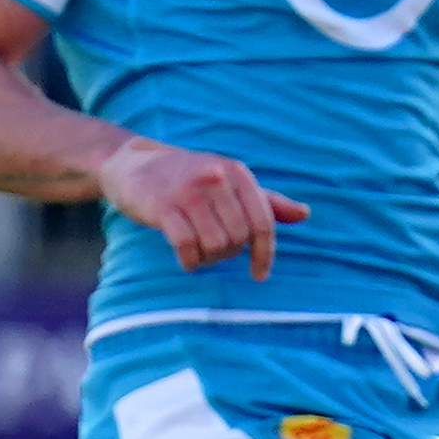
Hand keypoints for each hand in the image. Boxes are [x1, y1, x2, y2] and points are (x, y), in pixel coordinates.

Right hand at [100, 135, 308, 278]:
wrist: (133, 163)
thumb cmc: (189, 178)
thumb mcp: (230, 182)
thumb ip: (266, 201)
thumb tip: (305, 214)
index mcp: (237, 172)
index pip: (262, 223)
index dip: (264, 254)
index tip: (259, 275)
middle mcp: (216, 177)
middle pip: (238, 239)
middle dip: (228, 253)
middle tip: (212, 248)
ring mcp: (188, 191)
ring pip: (214, 246)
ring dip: (208, 258)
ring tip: (198, 250)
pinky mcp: (162, 206)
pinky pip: (187, 247)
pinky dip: (190, 262)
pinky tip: (187, 261)